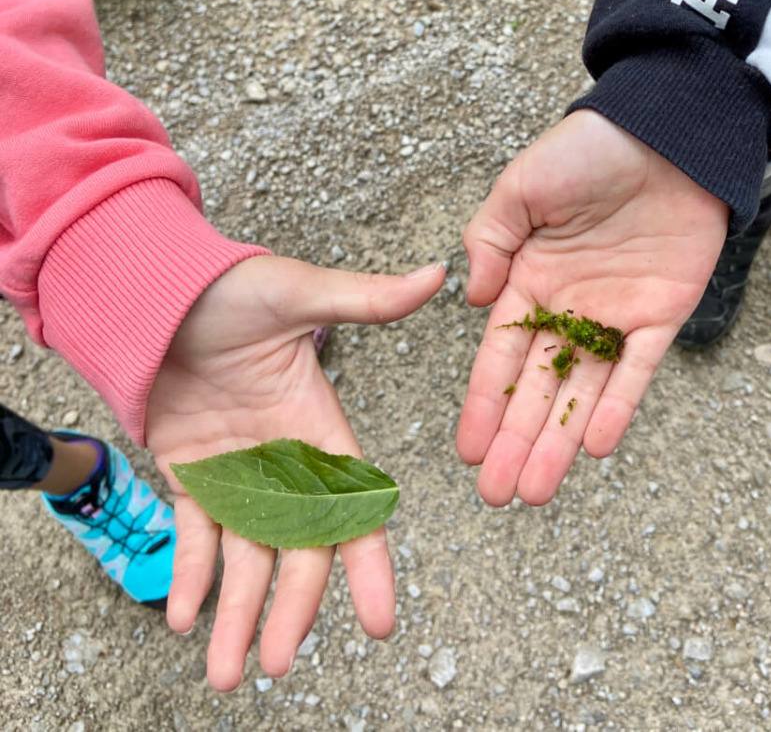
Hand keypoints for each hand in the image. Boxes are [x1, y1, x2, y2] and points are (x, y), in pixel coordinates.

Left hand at [144, 255, 444, 690]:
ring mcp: (237, 473)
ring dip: (236, 614)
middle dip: (291, 609)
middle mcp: (284, 463)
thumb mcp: (301, 292)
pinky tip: (185, 618)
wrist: (157, 291)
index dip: (368, 566)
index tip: (379, 623)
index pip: (354, 508)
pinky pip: (194, 537)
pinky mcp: (191, 475)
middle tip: (277, 664)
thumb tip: (438, 273)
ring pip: (243, 557)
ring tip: (224, 672)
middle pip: (297, 550)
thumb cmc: (233, 288)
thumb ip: (366, 298)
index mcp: (320, 429)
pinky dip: (190, 577)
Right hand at [458, 110, 727, 506]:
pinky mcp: (662, 314)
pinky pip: (638, 368)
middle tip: (499, 495)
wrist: (663, 132)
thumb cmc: (587, 151)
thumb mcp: (521, 187)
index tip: (468, 451)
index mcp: (530, 280)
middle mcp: (570, 307)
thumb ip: (490, 241)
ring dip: (560, 439)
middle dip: (517, 440)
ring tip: (538, 491)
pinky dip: (620, 405)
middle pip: (539, 388)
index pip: (501, 356)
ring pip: (584, 390)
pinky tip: (596, 445)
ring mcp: (616, 315)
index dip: (484, 403)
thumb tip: (474, 300)